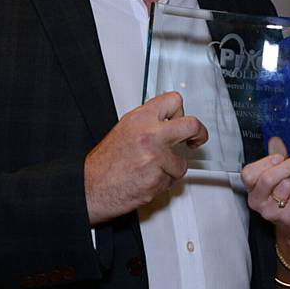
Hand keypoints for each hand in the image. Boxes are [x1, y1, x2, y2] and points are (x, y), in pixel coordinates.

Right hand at [84, 91, 206, 223]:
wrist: (90, 187)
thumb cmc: (104, 162)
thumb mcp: (124, 128)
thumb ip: (148, 121)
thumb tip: (169, 119)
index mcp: (140, 118)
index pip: (175, 101)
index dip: (181, 111)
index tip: (182, 120)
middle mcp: (150, 134)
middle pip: (192, 125)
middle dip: (199, 133)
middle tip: (197, 139)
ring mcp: (155, 157)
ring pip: (181, 162)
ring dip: (172, 168)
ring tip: (152, 168)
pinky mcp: (157, 179)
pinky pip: (172, 180)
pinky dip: (163, 182)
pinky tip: (147, 178)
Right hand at [241, 137, 289, 242]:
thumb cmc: (288, 199)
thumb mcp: (280, 177)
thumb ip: (276, 158)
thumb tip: (275, 139)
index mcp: (253, 189)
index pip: (249, 173)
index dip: (264, 163)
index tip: (279, 157)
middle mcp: (258, 201)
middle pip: (267, 178)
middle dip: (287, 166)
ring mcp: (272, 212)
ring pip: (287, 185)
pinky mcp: (288, 218)